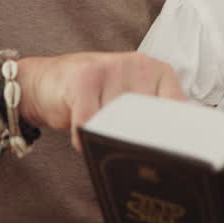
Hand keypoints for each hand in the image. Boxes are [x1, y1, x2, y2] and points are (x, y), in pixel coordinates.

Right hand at [15, 52, 185, 150]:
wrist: (46, 80)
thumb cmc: (94, 95)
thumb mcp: (129, 99)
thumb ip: (151, 117)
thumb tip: (175, 153)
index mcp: (157, 71)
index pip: (177, 107)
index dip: (173, 136)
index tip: (171, 157)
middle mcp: (138, 65)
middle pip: (149, 119)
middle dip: (138, 141)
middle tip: (127, 151)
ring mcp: (111, 68)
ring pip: (119, 123)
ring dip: (106, 139)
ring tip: (98, 132)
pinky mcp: (84, 79)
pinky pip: (90, 124)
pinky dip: (84, 139)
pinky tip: (81, 137)